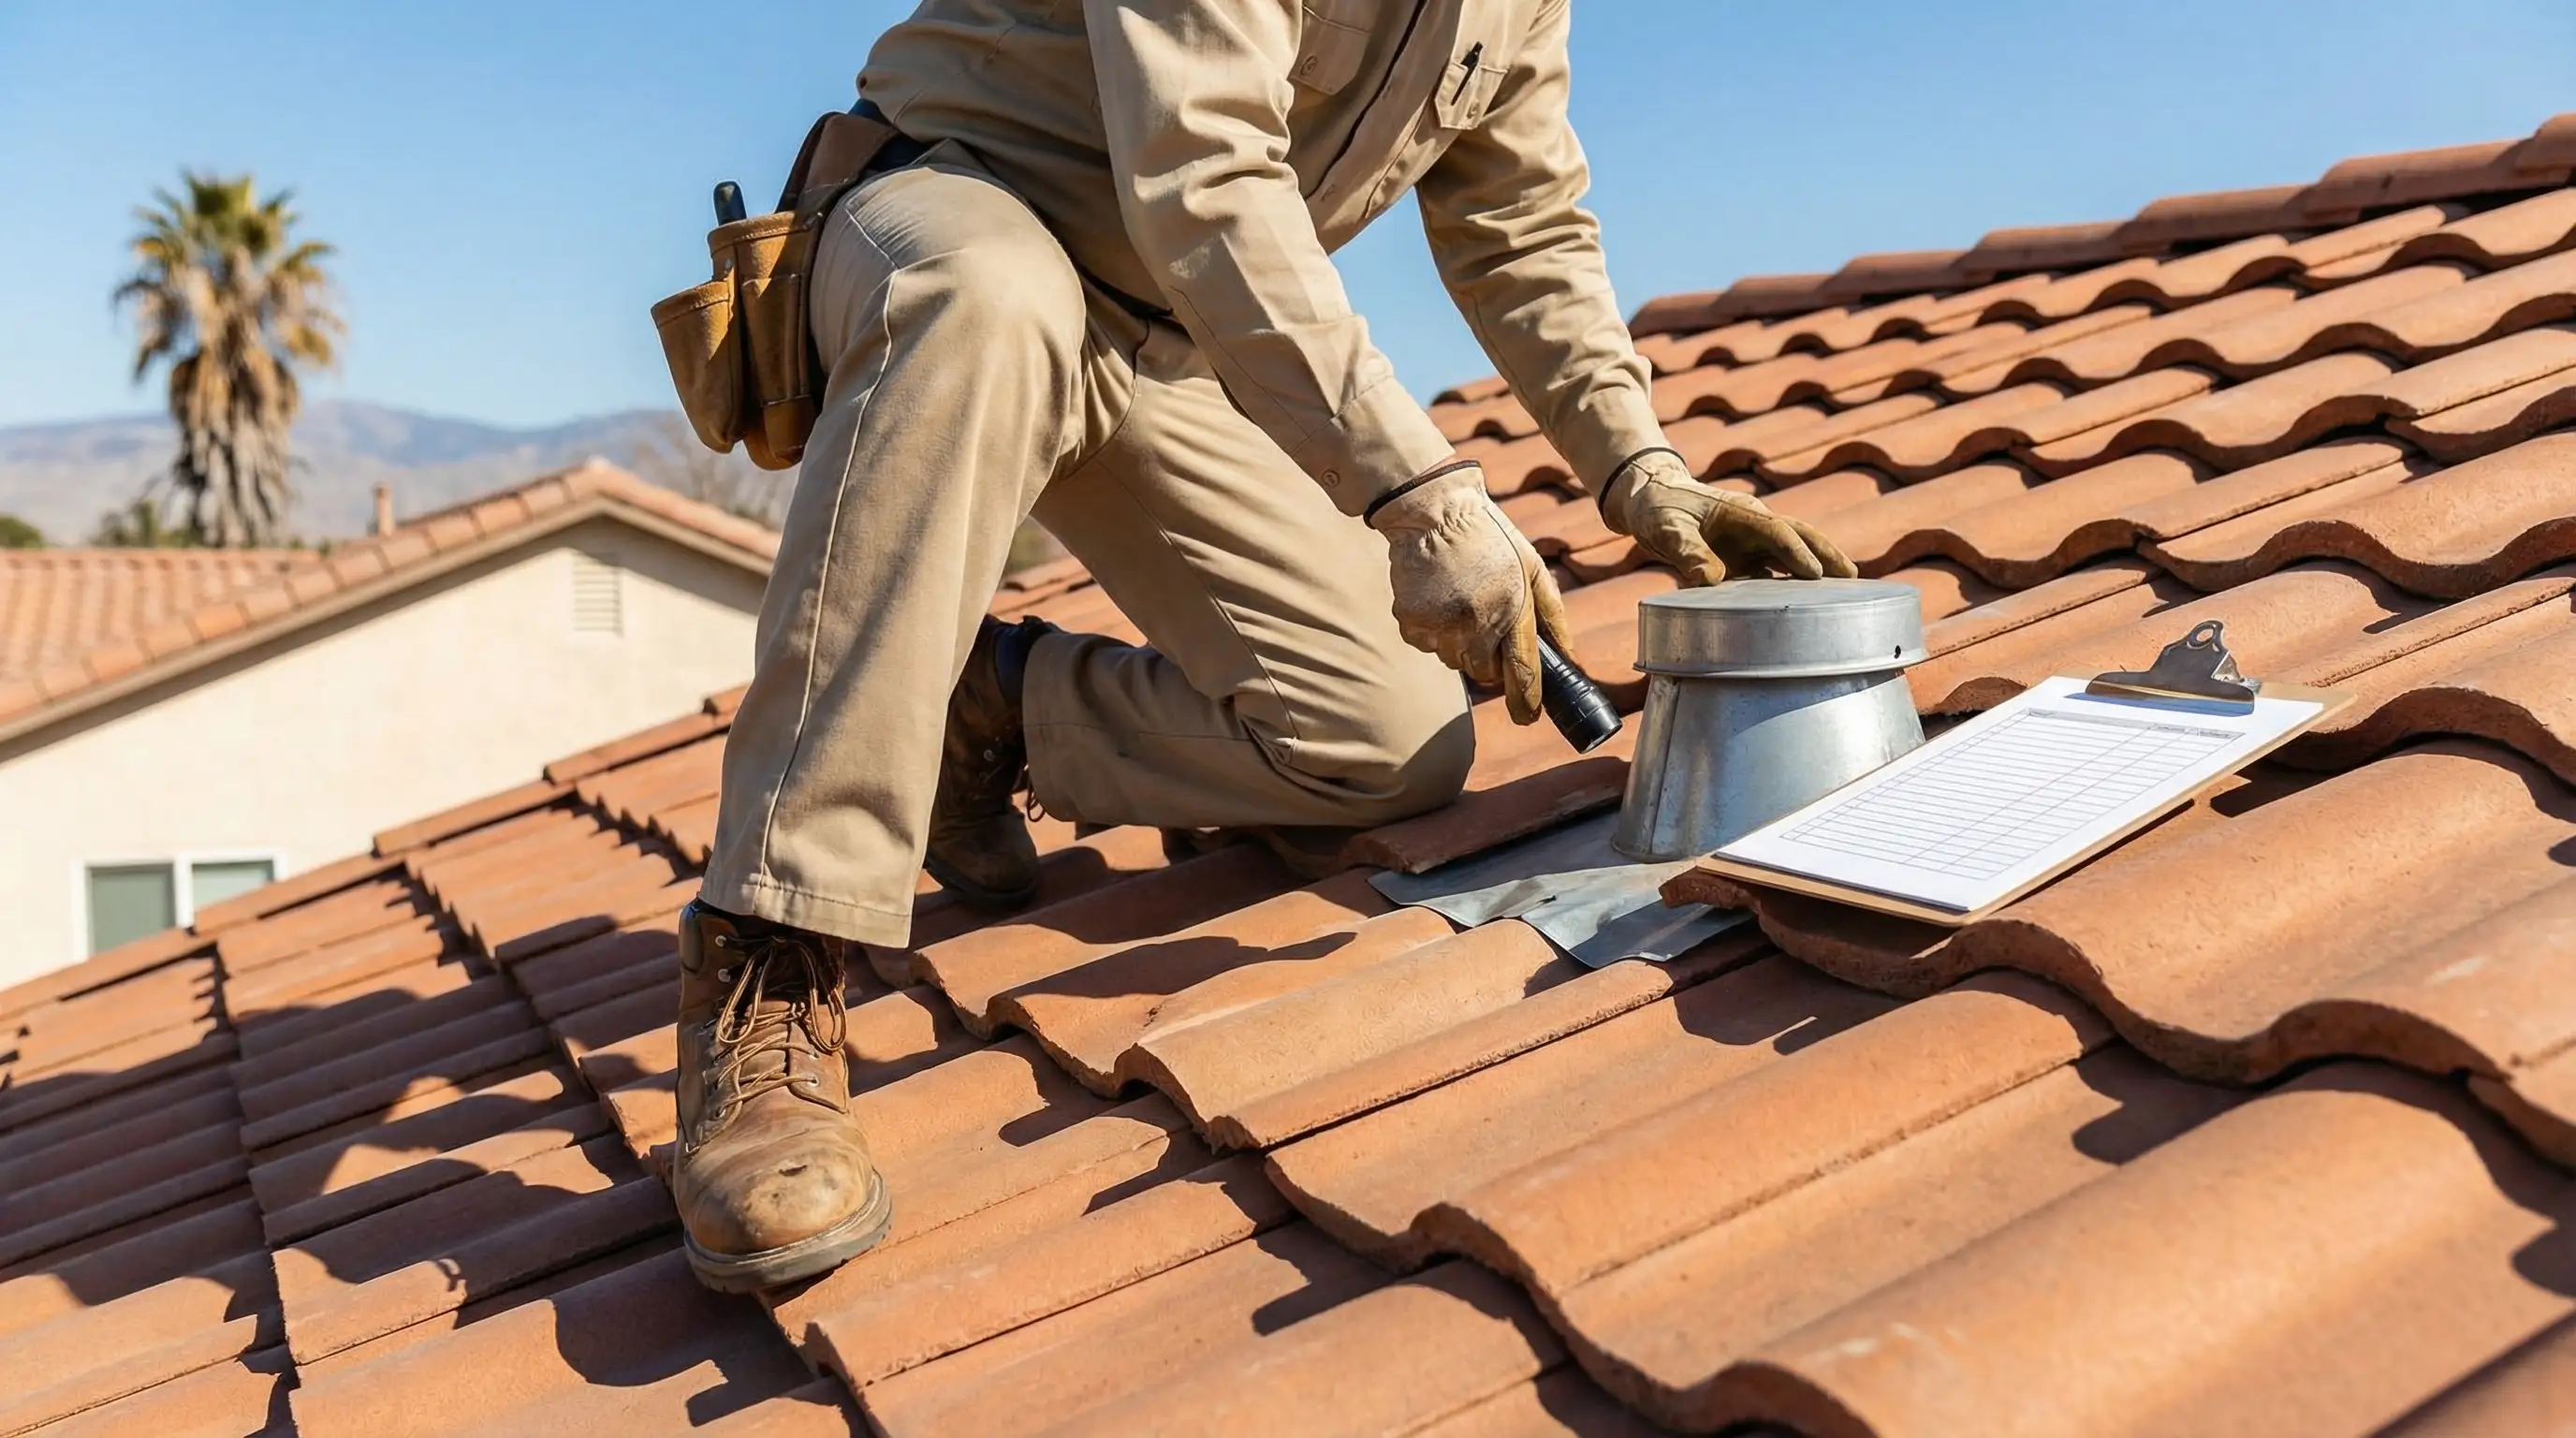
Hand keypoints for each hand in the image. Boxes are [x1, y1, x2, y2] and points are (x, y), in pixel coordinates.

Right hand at [1368, 459, 1572, 724]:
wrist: (1434, 512)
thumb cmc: (1491, 538)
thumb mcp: (1534, 568)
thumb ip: (1554, 616)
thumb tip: (1571, 658)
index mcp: (1512, 609)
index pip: (1522, 672)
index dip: (1526, 701)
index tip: (1528, 716)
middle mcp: (1475, 624)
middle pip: (1485, 673)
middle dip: (1490, 659)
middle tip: (1487, 622)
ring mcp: (1440, 626)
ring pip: (1454, 660)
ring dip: (1461, 643)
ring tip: (1461, 601)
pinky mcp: (1411, 623)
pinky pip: (1427, 646)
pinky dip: (1433, 631)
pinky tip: (1439, 599)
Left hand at [1601, 448, 1856, 585]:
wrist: (1653, 500)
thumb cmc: (1659, 510)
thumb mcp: (1667, 529)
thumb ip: (1686, 551)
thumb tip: (1710, 580)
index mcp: (1741, 513)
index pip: (1777, 532)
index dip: (1796, 553)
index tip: (1815, 574)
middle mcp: (1755, 526)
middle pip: (1801, 537)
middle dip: (1827, 554)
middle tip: (1853, 577)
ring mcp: (1753, 541)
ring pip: (1794, 553)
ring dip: (1819, 568)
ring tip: (1846, 591)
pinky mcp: (1746, 557)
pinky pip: (1776, 570)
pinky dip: (1793, 584)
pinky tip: (1806, 607)